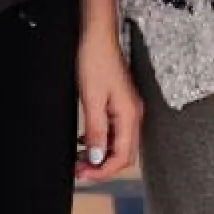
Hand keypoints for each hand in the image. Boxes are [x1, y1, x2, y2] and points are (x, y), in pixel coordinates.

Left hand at [73, 29, 140, 181]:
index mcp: (129, 115)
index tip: (85, 176)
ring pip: (118, 145)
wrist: (97, 37)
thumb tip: (98, 157)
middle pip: (123, 154)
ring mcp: (127, 110)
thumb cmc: (95, 60)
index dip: (104, 171)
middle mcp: (133, 115)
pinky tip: (85, 142)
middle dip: (102, 167)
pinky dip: (100, 142)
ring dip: (100, 155)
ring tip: (79, 160)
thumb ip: (96, 131)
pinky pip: (114, 132)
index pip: (122, 156)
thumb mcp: (92, 99)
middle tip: (80, 171)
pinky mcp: (120, 105)